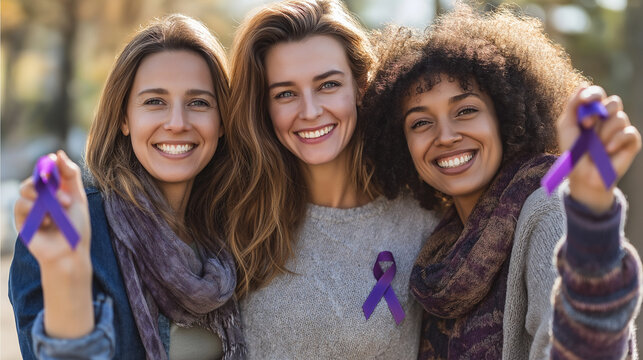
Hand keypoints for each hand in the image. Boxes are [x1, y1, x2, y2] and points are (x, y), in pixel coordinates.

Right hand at [14, 150, 94, 337]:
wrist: (70, 253)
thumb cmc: (76, 228)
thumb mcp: (78, 198)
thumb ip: (70, 175)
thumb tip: (58, 153)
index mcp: (55, 190)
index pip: (47, 170)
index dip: (49, 165)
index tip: (54, 162)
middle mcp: (40, 198)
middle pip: (34, 178)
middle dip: (48, 182)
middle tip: (64, 195)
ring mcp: (29, 208)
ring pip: (26, 189)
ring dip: (44, 197)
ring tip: (60, 210)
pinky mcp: (21, 220)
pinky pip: (21, 205)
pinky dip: (36, 211)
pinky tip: (47, 221)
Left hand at [557, 86, 640, 212]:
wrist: (583, 176)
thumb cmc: (573, 152)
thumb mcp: (567, 127)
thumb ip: (573, 106)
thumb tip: (582, 85)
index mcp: (593, 112)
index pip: (597, 94)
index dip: (593, 94)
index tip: (584, 100)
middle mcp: (608, 118)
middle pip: (613, 101)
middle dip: (599, 112)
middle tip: (586, 126)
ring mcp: (620, 129)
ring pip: (619, 117)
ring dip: (604, 132)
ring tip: (596, 146)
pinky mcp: (631, 142)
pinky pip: (629, 132)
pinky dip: (616, 140)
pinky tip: (607, 150)